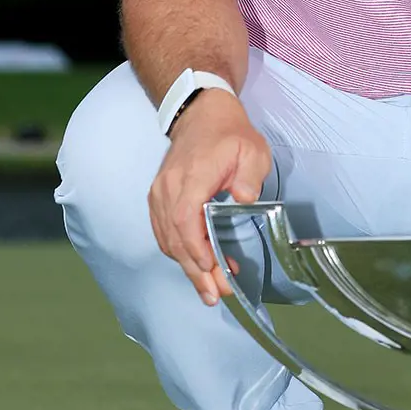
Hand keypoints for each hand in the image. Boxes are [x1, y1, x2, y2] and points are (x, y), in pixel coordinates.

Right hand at [148, 89, 272, 304]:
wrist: (202, 114)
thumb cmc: (230, 134)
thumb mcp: (251, 150)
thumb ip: (249, 177)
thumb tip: (246, 199)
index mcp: (191, 177)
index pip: (186, 221)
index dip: (197, 251)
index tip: (215, 271)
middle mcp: (168, 189)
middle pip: (175, 238)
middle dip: (196, 271)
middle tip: (216, 296)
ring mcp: (159, 194)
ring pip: (167, 239)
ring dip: (187, 266)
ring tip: (209, 289)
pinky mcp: (159, 198)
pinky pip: (163, 232)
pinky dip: (178, 252)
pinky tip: (195, 266)